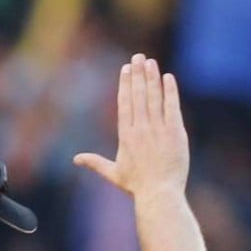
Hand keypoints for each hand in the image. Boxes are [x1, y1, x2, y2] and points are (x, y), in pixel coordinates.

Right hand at [73, 53, 188, 198]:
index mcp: (126, 134)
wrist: (158, 194)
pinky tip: (168, 77)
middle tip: (138, 56)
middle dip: (137, 73)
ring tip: (150, 61)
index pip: (125, 102)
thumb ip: (95, 163)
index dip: (125, 83)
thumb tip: (76, 159)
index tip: (126, 69)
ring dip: (151, 77)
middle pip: (138, 95)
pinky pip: (172, 107)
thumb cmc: (138, 186)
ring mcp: (157, 129)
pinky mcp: (175, 132)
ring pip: (153, 97)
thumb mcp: (114, 174)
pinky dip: (170, 91)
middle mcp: (140, 128)